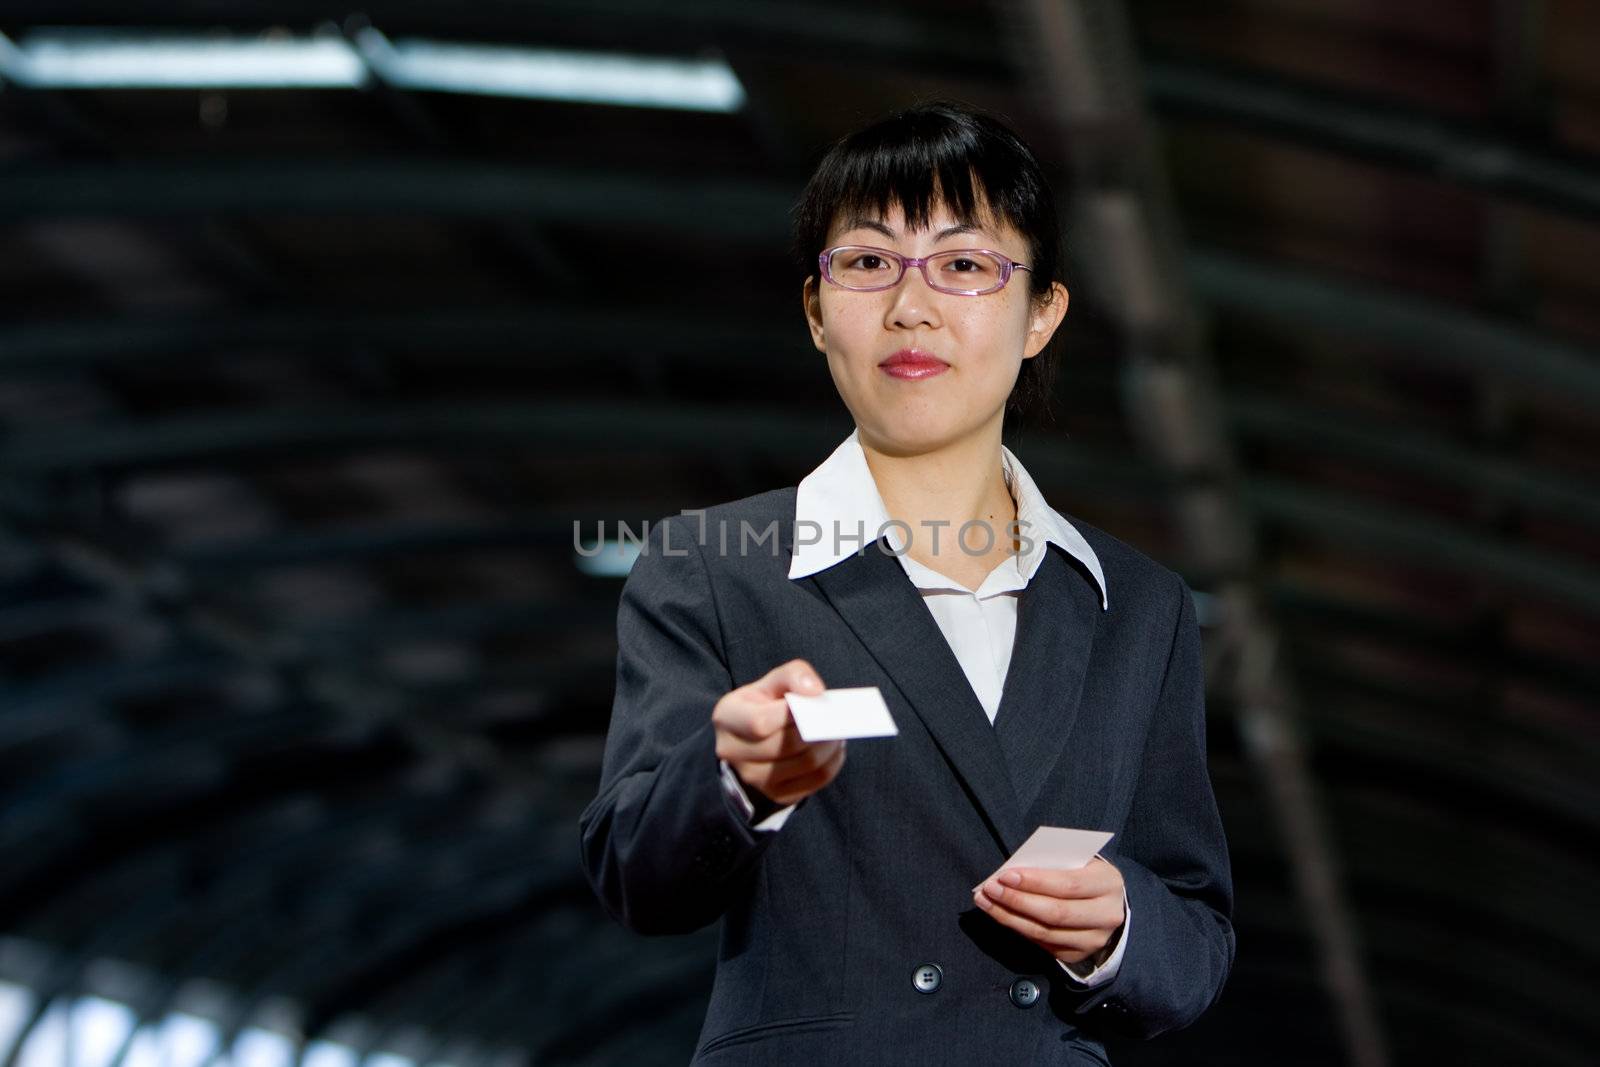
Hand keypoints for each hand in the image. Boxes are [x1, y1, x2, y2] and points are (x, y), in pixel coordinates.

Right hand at [712, 658, 845, 807]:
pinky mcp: (776, 794)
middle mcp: (733, 753)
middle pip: (785, 746)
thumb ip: (793, 675)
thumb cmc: (765, 704)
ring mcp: (753, 778)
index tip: (814, 700)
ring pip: (805, 764)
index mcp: (727, 718)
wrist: (753, 739)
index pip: (759, 722)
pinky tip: (833, 749)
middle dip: (818, 730)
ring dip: (829, 746)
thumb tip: (815, 691)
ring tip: (837, 731)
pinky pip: (815, 781)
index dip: (790, 714)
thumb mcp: (772, 682)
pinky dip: (832, 763)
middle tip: (837, 718)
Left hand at [971, 856, 1126, 966]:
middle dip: (1017, 901)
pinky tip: (1001, 915)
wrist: (1105, 902)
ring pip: (1045, 932)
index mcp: (1108, 883)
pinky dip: (1018, 929)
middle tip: (989, 889)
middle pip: (1055, 913)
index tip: (1004, 876)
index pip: (1068, 885)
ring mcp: (1094, 939)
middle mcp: (1106, 915)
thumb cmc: (1083, 872)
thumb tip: (1012, 872)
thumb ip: (1051, 863)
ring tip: (986, 902)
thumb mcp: (1076, 860)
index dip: (1034, 882)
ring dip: (1010, 917)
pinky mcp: (1078, 954)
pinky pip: (1043, 943)